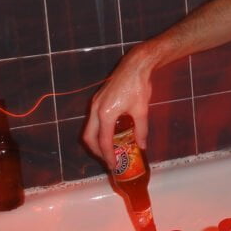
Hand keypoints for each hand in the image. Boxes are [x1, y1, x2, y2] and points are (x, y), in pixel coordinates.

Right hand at [83, 42, 155, 168]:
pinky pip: (93, 120)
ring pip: (89, 129)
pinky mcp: (97, 99)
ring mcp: (95, 103)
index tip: (113, 165)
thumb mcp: (141, 110)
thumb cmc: (139, 86)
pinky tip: (111, 133)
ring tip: (110, 149)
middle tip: (109, 159)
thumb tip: (141, 146)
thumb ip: (141, 130)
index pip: (104, 141)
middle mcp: (96, 109)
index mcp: (106, 113)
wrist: (135, 65)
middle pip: (89, 137)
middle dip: (97, 151)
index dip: (108, 155)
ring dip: (97, 141)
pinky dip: (98, 130)